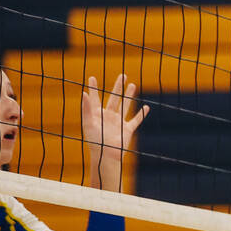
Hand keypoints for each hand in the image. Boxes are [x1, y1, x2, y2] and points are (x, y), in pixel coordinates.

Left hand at [81, 73, 148, 191]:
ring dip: (129, 95)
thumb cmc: (95, 141)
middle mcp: (108, 116)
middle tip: (122, 75)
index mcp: (97, 114)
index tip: (92, 77)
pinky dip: (142, 114)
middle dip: (118, 86)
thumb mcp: (88, 123)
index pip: (95, 98)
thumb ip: (86, 108)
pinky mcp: (128, 129)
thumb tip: (83, 93)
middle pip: (114, 98)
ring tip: (133, 85)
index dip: (93, 88)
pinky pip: (136, 120)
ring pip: (126, 105)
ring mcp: (118, 122)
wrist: (106, 155)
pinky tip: (146, 107)